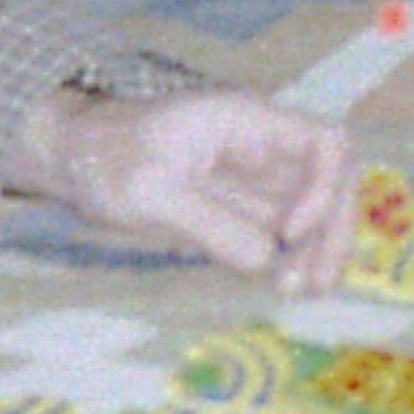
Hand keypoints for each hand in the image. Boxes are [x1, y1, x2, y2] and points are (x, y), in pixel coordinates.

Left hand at [16, 85, 357, 296]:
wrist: (77, 158)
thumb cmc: (105, 159)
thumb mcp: (147, 192)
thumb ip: (207, 223)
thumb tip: (266, 258)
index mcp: (248, 122)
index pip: (325, 143)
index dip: (324, 189)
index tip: (289, 233)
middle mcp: (266, 146)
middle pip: (335, 181)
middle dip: (334, 232)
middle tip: (312, 284)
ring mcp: (259, 177)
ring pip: (319, 210)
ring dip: (320, 252)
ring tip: (297, 292)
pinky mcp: (246, 207)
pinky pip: (291, 231)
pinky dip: (297, 258)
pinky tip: (284, 285)